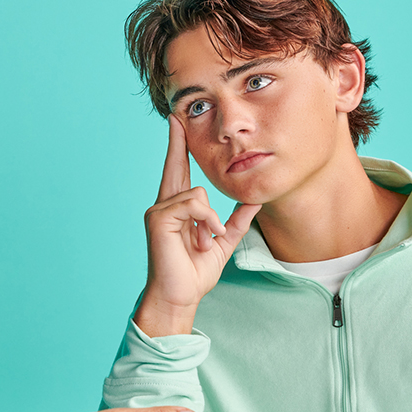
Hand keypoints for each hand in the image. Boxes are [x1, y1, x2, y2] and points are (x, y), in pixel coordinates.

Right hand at [135, 119, 260, 335]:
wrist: (179, 295)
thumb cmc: (194, 272)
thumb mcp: (223, 241)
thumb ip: (236, 220)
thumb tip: (253, 201)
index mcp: (178, 208)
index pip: (178, 171)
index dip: (178, 147)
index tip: (177, 125)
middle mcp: (164, 204)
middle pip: (173, 165)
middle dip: (176, 141)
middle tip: (176, 116)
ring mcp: (159, 210)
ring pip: (197, 192)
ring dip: (209, 220)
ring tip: (204, 242)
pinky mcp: (159, 218)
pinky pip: (193, 204)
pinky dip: (206, 221)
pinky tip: (203, 239)